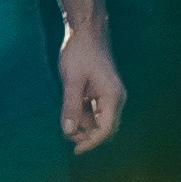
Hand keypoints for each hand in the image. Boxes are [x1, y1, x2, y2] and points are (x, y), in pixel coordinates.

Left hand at [56, 25, 122, 159]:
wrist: (85, 31)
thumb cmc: (80, 52)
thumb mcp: (72, 80)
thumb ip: (71, 106)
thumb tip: (68, 132)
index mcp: (112, 96)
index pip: (106, 129)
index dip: (91, 142)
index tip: (75, 150)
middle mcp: (115, 97)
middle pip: (104, 127)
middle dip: (87, 134)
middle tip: (66, 134)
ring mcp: (109, 94)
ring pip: (98, 119)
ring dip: (83, 123)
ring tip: (65, 119)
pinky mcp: (102, 90)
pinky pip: (95, 109)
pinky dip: (83, 113)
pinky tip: (70, 108)